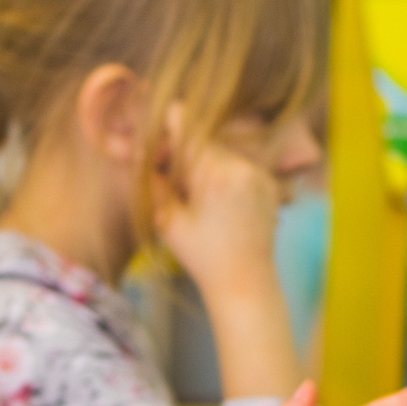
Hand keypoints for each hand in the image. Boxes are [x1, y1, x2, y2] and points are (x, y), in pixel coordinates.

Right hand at [153, 135, 282, 298]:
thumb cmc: (202, 257)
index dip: (166, 126)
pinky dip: (226, 175)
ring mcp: (258, 173)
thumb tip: (138, 153)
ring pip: (221, 151)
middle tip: (175, 179)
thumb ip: (153, 182)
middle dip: (185, 152)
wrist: (244, 282)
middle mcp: (240, 167)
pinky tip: (220, 203)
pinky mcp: (268, 183)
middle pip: (202, 138)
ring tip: (200, 197)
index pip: (185, 123)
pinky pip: (240, 165)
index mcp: (212, 174)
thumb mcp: (167, 221)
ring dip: (206, 164)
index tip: (159, 141)